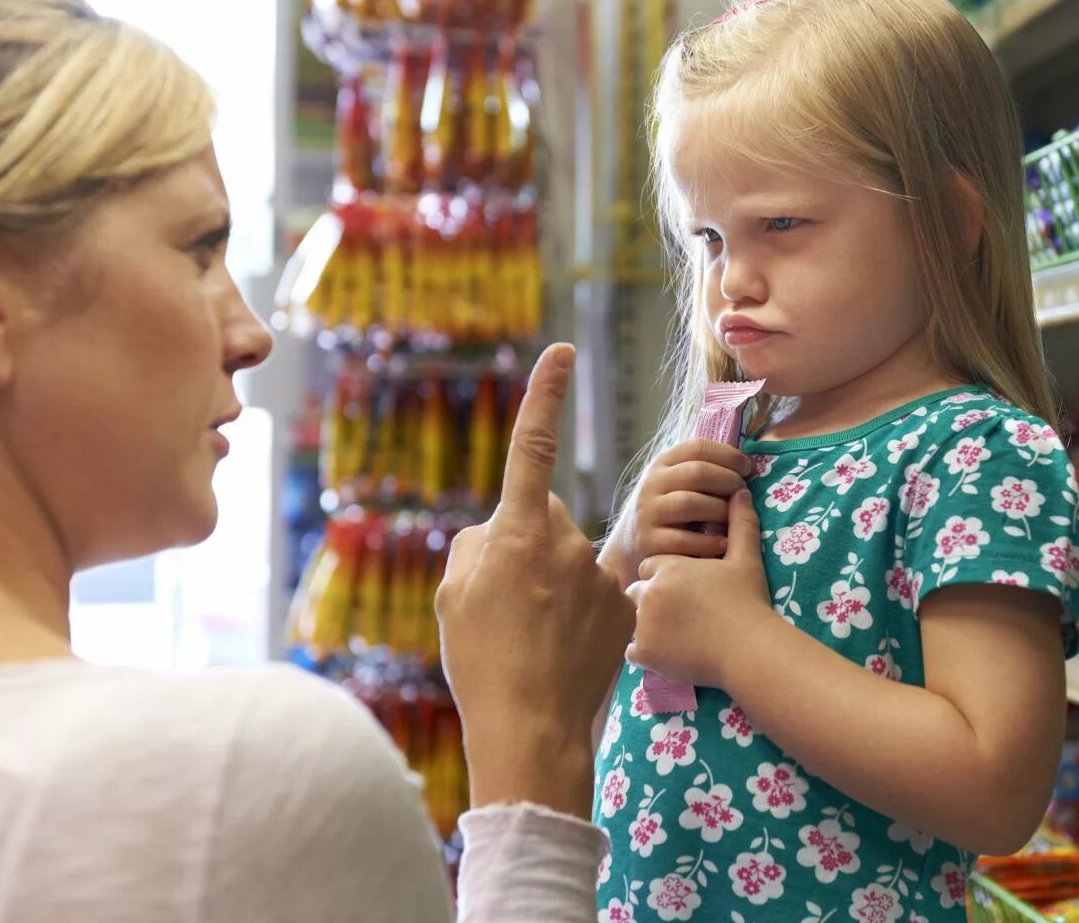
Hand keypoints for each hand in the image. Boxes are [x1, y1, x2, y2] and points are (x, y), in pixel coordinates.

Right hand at [437, 344, 635, 820]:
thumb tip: (499, 531)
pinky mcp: (625, 604)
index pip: (533, 447)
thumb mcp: (454, 595)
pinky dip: (581, 611)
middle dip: (526, 544)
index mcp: (518, 533)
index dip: (545, 396)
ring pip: (569, 559)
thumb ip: (476, 546)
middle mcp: (566, 542)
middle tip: (506, 602)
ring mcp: (600, 574)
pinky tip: (564, 648)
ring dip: (552, 583)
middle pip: (543, 519)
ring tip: (533, 636)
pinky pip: (596, 590)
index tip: (561, 351)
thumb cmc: (481, 660)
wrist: (531, 727)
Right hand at [624, 439, 753, 567]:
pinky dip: (709, 542)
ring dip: (721, 510)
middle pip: (698, 472)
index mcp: (662, 463)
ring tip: (734, 518)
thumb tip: (747, 464)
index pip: (698, 447)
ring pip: (690, 503)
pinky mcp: (648, 542)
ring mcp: (648, 512)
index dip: (728, 455)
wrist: (632, 543)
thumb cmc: (670, 509)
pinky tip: (724, 544)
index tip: (747, 468)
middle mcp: (652, 484)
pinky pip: (684, 540)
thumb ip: (703, 469)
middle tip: (744, 493)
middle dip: (729, 481)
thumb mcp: (678, 482)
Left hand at [626, 488, 775, 690]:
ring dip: (646, 625)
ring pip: (631, 620)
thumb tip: (741, 492)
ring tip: (672, 634)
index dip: (666, 577)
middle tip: (678, 614)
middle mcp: (649, 591)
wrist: (748, 647)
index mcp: (668, 566)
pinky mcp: (644, 652)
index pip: (651, 566)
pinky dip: (645, 652)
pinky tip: (666, 651)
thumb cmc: (748, 601)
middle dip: (652, 600)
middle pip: (637, 591)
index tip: (684, 588)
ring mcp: (643, 623)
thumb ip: (740, 523)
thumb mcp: (745, 558)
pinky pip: (630, 650)